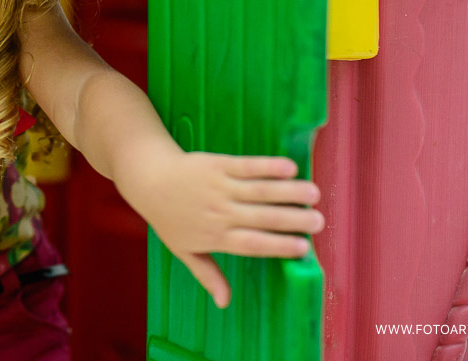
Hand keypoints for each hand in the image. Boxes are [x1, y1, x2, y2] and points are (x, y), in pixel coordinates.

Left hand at [113, 145, 323, 308]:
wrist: (148, 178)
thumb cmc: (167, 217)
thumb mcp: (184, 250)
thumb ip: (208, 274)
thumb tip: (225, 303)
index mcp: (215, 236)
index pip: (252, 244)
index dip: (278, 245)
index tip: (304, 248)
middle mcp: (219, 212)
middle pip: (261, 217)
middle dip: (293, 220)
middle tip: (319, 221)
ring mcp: (218, 187)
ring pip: (258, 190)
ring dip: (288, 192)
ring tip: (314, 194)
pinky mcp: (216, 164)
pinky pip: (246, 166)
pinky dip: (268, 166)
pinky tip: (289, 167)